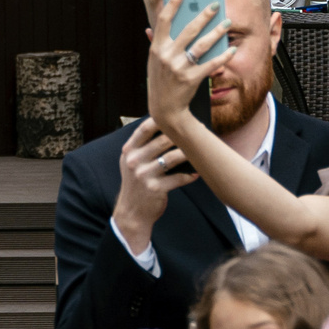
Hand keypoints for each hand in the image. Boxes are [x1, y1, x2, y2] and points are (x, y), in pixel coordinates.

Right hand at [111, 119, 195, 255]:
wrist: (132, 212)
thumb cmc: (136, 184)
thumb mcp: (131, 164)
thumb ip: (142, 147)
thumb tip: (166, 128)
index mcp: (129, 151)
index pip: (144, 129)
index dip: (161, 119)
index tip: (177, 115)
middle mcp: (134, 161)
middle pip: (162, 141)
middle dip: (181, 135)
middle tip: (197, 131)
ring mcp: (144, 175)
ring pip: (172, 158)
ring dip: (188, 153)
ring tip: (200, 151)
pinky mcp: (155, 188)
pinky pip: (178, 178)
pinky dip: (189, 175)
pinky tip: (197, 173)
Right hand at [144, 0, 221, 127]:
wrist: (165, 109)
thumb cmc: (161, 83)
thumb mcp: (154, 62)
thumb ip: (155, 44)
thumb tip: (150, 28)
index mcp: (156, 48)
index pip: (163, 20)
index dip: (172, 4)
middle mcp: (167, 56)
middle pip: (188, 29)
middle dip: (204, 14)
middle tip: (215, 4)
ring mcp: (179, 67)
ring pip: (202, 44)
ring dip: (217, 32)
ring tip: (226, 23)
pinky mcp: (192, 78)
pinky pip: (211, 64)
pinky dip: (223, 56)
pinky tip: (231, 49)